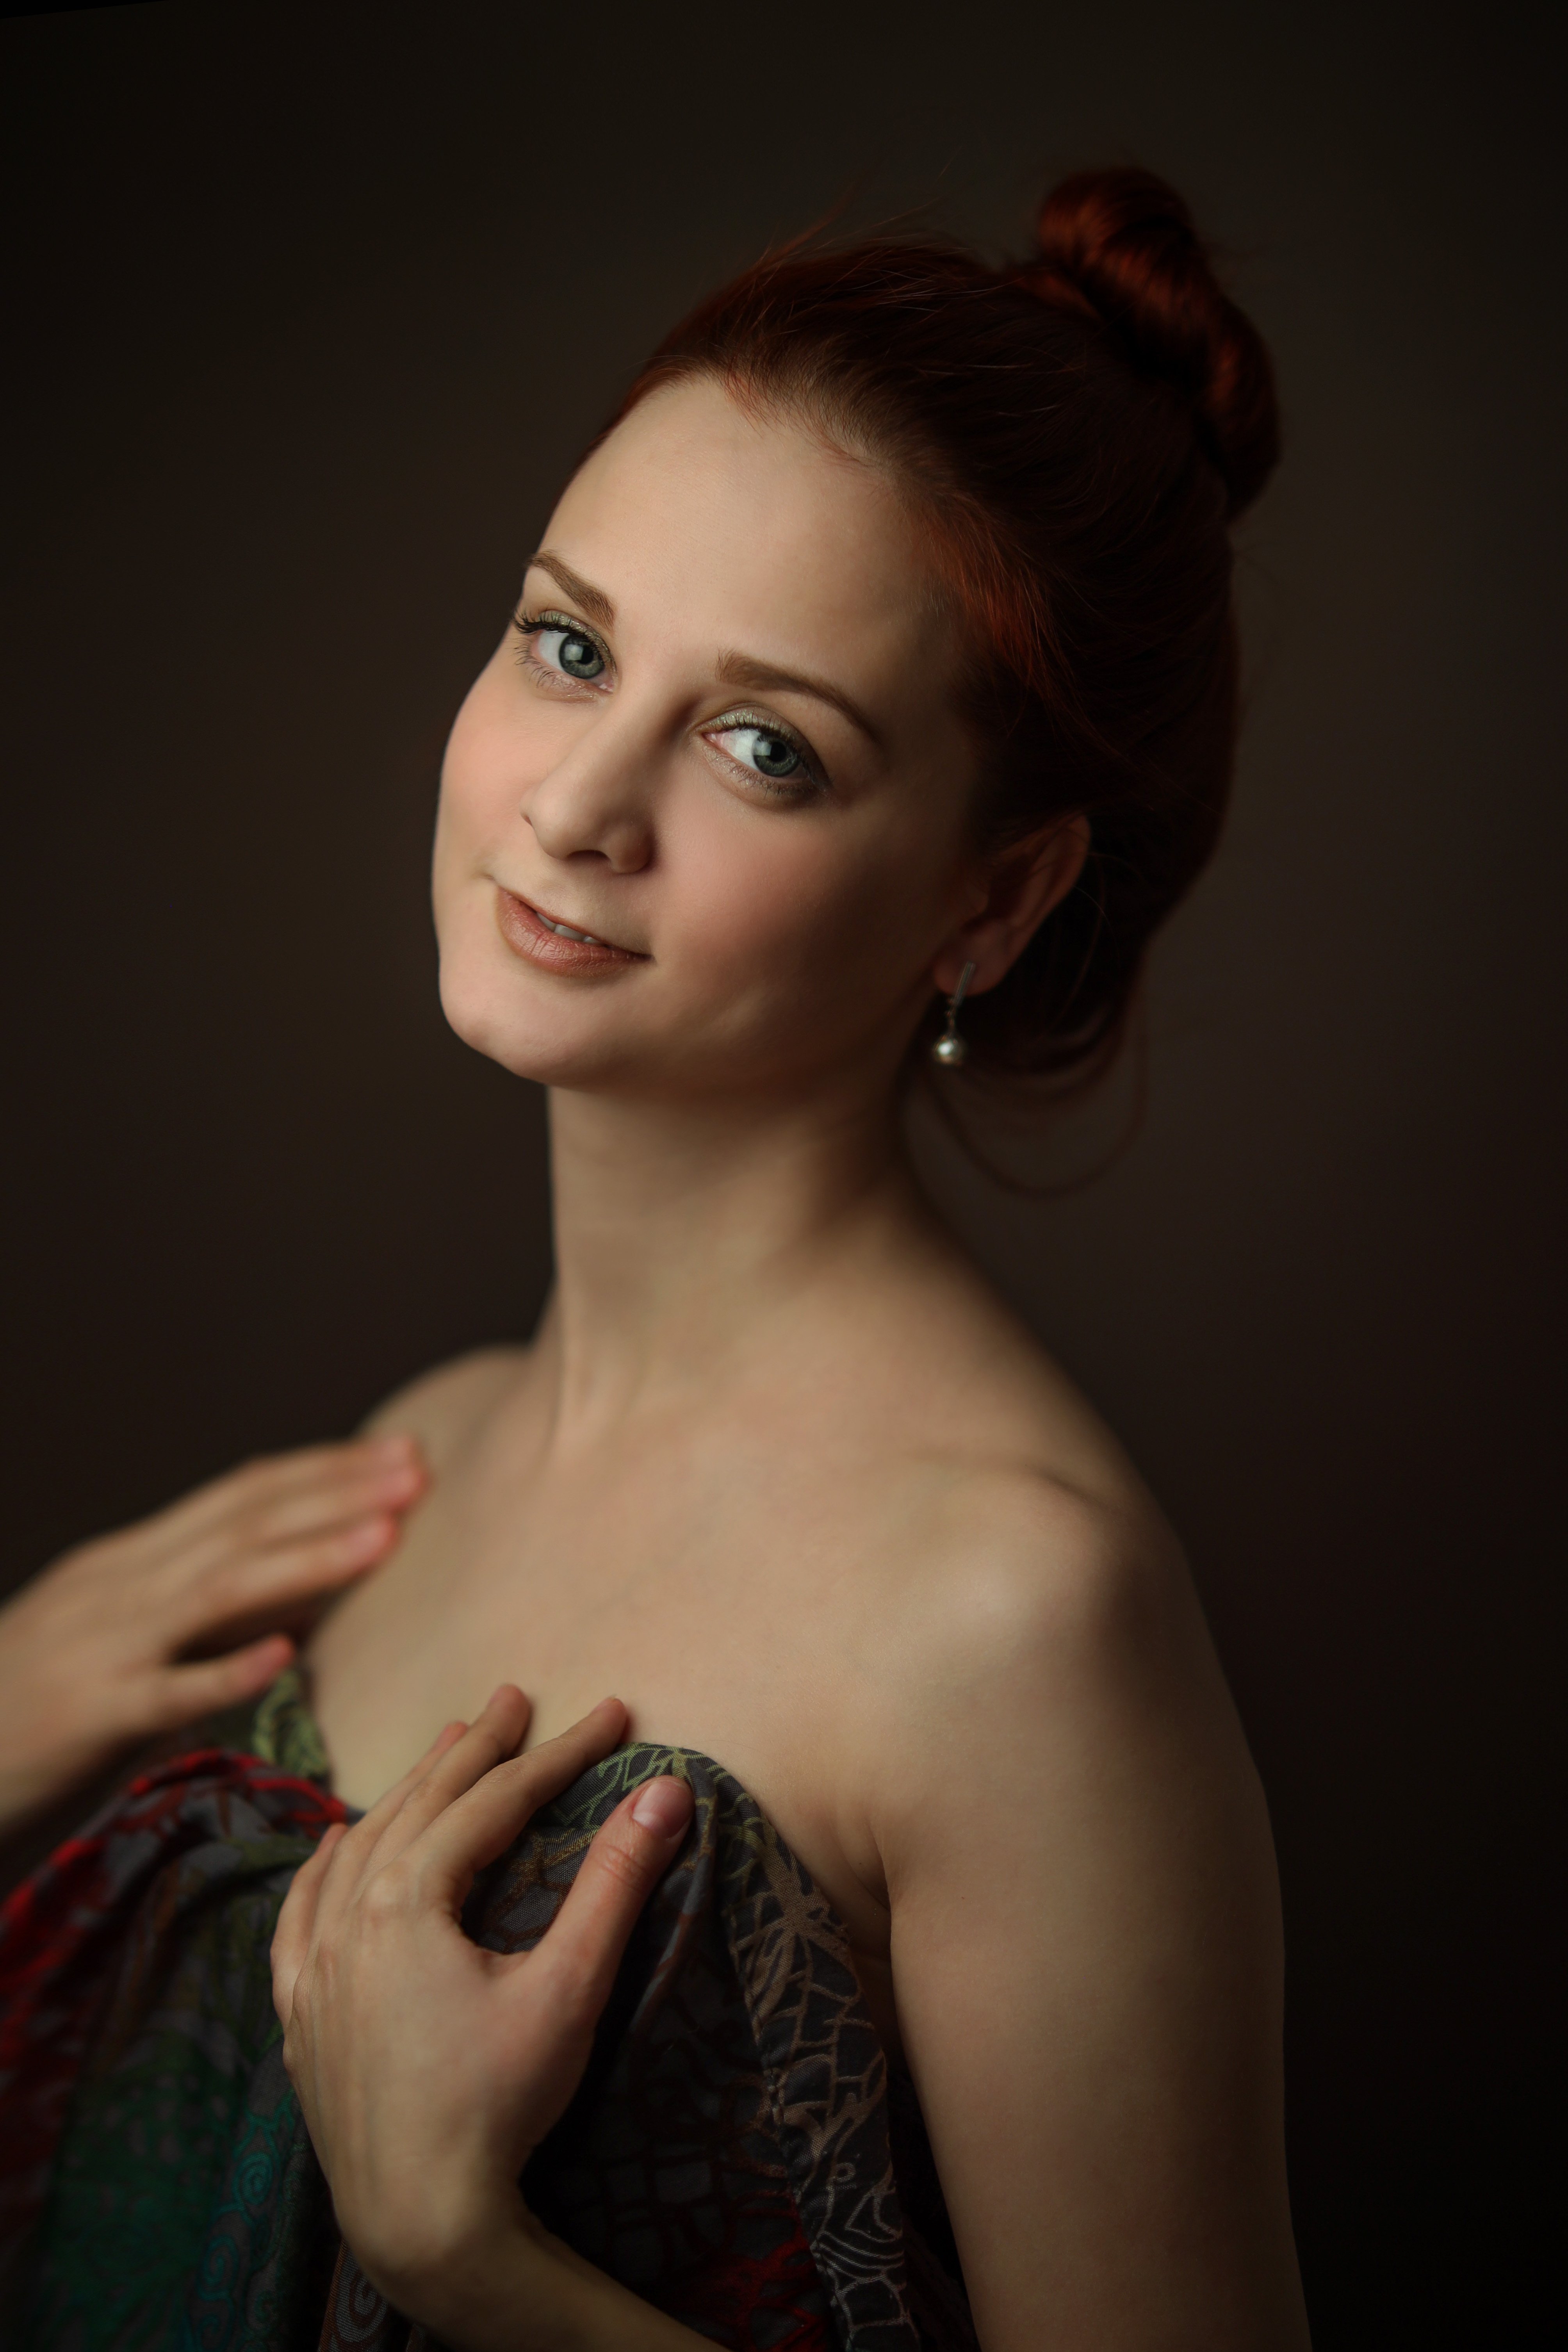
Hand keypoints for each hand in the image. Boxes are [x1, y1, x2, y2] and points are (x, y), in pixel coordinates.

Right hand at [0, 1435, 424, 1838]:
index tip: (401, 1452)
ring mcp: (106, 1648)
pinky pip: (167, 1691)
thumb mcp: (126, 1633)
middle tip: (417, 1472)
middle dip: (335, 1495)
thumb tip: (306, 1588)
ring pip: (218, 1592)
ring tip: (384, 1537)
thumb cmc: (41, 1702)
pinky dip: (228, 1669)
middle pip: (242, 1526)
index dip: (323, 1469)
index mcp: (132, 1563)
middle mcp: (122, 1588)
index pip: (241, 1497)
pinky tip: (287, 1655)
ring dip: (306, 1561)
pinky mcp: (91, 1716)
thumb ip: (206, 1608)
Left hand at [270, 1687, 696, 2346]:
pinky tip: (335, 1842)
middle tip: (515, 1698)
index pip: (494, 1801)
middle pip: (421, 1807)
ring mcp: (313, 1969)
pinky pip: (301, 1916)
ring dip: (409, 1794)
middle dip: (476, 1749)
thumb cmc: (498, 2107)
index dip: (558, 1752)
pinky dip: (323, 1868)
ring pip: (360, 1849)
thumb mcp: (569, 1989)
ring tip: (447, 1747)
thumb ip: (614, 1883)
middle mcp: (347, 1921)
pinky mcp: (300, 2014)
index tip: (609, 1713)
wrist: (420, 2221)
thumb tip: (665, 1792)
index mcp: (405, 1903)